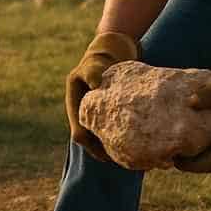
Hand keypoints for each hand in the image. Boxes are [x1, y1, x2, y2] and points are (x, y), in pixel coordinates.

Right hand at [65, 31, 138, 162]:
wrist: (112, 50)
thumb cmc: (102, 56)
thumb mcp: (94, 63)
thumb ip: (93, 72)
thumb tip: (95, 83)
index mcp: (75, 103)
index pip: (79, 133)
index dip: (91, 146)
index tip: (107, 156)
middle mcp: (83, 110)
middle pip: (89, 139)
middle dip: (102, 151)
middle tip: (121, 161)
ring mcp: (95, 111)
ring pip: (100, 136)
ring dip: (111, 146)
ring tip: (130, 156)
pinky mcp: (108, 111)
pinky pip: (110, 129)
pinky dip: (119, 136)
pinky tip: (135, 142)